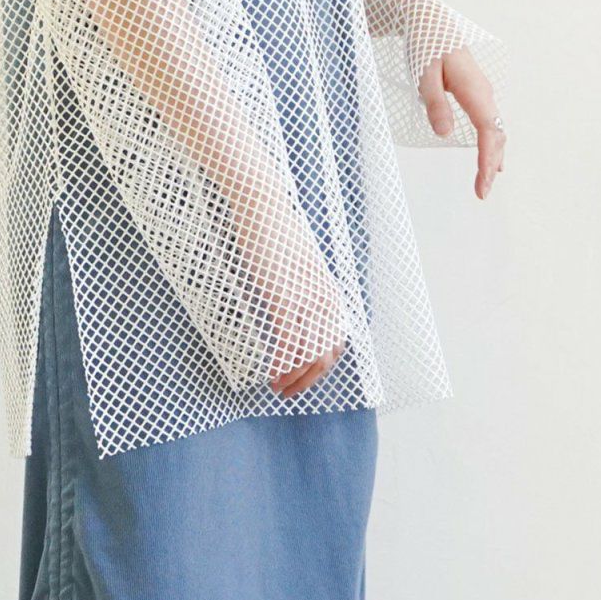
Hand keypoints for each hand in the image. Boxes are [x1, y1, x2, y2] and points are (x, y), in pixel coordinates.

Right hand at [247, 242, 346, 398]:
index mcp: (328, 293)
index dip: (321, 367)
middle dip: (308, 379)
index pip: (336, 343)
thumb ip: (302, 288)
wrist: (264, 207)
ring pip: (306, 354)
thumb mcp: (299, 266)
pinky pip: (287, 343)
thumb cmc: (276, 232)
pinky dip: (281, 363)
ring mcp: (304, 302)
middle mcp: (323, 301)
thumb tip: (291, 306)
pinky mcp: (282, 300)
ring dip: (292, 377)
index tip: (304, 377)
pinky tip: (271, 372)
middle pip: (325, 355)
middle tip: (289, 392)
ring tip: (277, 387)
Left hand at [417, 46, 505, 198]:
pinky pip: (489, 123)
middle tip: (481, 192)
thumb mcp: (424, 74)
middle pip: (496, 135)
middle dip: (490, 165)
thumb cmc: (426, 45)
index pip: (487, 132)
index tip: (482, 184)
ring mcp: (482, 93)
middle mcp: (484, 93)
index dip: (487, 160)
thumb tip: (444, 133)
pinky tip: (491, 157)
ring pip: (495, 129)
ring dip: (493, 156)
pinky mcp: (476, 93)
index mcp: (474, 90)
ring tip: (487, 181)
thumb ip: (435, 103)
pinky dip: (491, 143)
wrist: (430, 20)